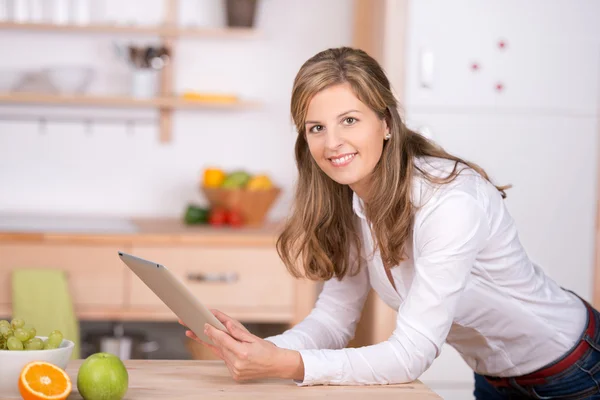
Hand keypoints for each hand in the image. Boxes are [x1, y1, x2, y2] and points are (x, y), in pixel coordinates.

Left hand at [180, 310, 303, 381]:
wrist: (276, 366)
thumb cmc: (267, 350)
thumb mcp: (254, 338)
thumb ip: (238, 332)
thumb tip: (226, 325)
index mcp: (243, 352)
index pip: (223, 340)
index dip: (213, 331)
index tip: (204, 325)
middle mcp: (237, 363)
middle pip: (218, 346)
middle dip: (207, 336)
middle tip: (193, 328)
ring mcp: (235, 371)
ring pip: (220, 353)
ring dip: (212, 343)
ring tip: (195, 334)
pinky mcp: (235, 375)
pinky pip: (225, 360)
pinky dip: (222, 352)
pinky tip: (214, 343)